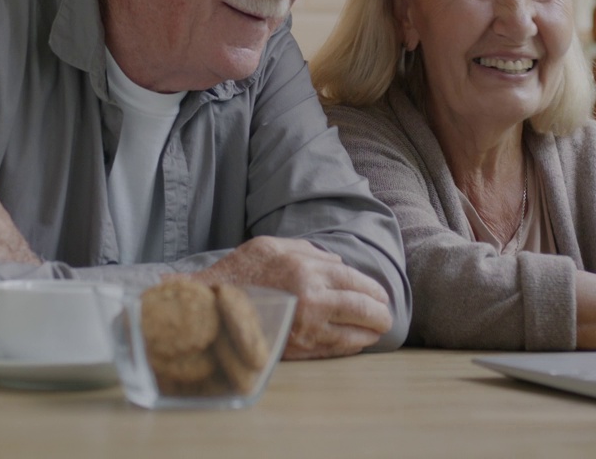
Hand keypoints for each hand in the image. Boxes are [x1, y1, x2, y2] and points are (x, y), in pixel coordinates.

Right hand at [189, 236, 392, 359]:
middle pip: (362, 309)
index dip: (373, 289)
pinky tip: (357, 342)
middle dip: (380, 313)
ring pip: (353, 334)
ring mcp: (305, 329)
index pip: (354, 281)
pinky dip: (351, 347)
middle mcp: (311, 301)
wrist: (209, 309)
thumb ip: (307, 250)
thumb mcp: (270, 246)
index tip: (382, 295)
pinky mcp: (297, 350)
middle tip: (386, 315)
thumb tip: (337, 262)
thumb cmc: (238, 274)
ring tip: (377, 330)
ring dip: (370, 332)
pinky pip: (335, 350)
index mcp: (306, 271)